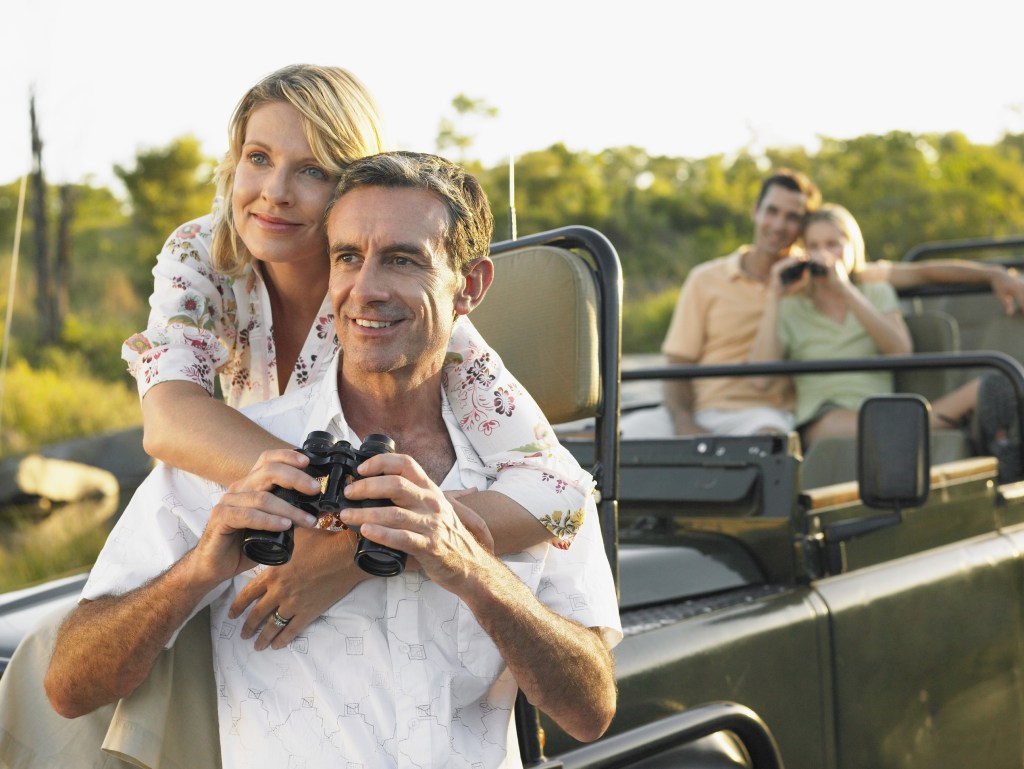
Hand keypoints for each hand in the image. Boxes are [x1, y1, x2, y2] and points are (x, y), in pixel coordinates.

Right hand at [190, 449, 320, 586]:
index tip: (307, 462)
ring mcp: (228, 502)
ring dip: (289, 509)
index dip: (287, 456)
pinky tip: (284, 526)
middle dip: (296, 479)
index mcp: (250, 485)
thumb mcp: (272, 526)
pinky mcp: (221, 518)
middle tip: (315, 490)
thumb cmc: (244, 544)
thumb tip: (318, 509)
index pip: (268, 460)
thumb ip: (289, 514)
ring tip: (308, 520)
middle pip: (269, 472)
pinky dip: (269, 520)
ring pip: (263, 498)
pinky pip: (248, 515)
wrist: (215, 565)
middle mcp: (239, 489)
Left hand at [228, 526, 368, 649]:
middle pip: (257, 614)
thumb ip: (280, 537)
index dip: (238, 605)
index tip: (231, 614)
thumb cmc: (322, 542)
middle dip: (248, 626)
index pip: (248, 593)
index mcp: (273, 574)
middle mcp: (279, 592)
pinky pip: (292, 630)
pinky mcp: (309, 612)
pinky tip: (277, 646)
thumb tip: (271, 528)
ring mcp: (294, 604)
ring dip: (262, 637)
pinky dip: (283, 639)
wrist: (346, 556)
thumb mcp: (295, 535)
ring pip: (273, 625)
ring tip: (257, 646)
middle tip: (242, 635)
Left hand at [341, 453, 491, 591]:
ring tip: (346, 516)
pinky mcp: (429, 547)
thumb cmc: (446, 534)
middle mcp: (432, 503)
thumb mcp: (434, 507)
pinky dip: (382, 534)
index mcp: (430, 489)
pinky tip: (366, 532)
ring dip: (365, 514)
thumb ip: (413, 495)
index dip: (381, 462)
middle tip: (348, 493)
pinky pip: (402, 538)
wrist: (469, 564)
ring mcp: (431, 524)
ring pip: (394, 513)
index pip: (406, 464)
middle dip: (367, 487)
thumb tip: (379, 483)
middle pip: (396, 485)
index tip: (361, 469)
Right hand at [769, 257, 809, 294]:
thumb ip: (803, 279)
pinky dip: (791, 262)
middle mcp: (779, 267)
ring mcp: (776, 268)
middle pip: (790, 261)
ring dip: (796, 259)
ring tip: (804, 257)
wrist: (775, 296)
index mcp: (783, 270)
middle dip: (799, 258)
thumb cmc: (785, 291)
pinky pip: (784, 264)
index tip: (809, 259)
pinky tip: (798, 261)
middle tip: (808, 256)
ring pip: (788, 261)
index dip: (800, 261)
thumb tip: (808, 271)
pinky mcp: (775, 269)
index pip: (793, 263)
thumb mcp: (797, 285)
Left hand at [991, 269, 1023, 315]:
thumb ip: (1006, 304)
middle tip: (1022, 313)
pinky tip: (1022, 302)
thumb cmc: (999, 286)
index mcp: (1016, 289)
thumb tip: (1010, 314)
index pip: (1023, 301)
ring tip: (1022, 309)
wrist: (999, 275)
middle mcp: (1022, 286)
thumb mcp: (1000, 295)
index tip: (1023, 315)